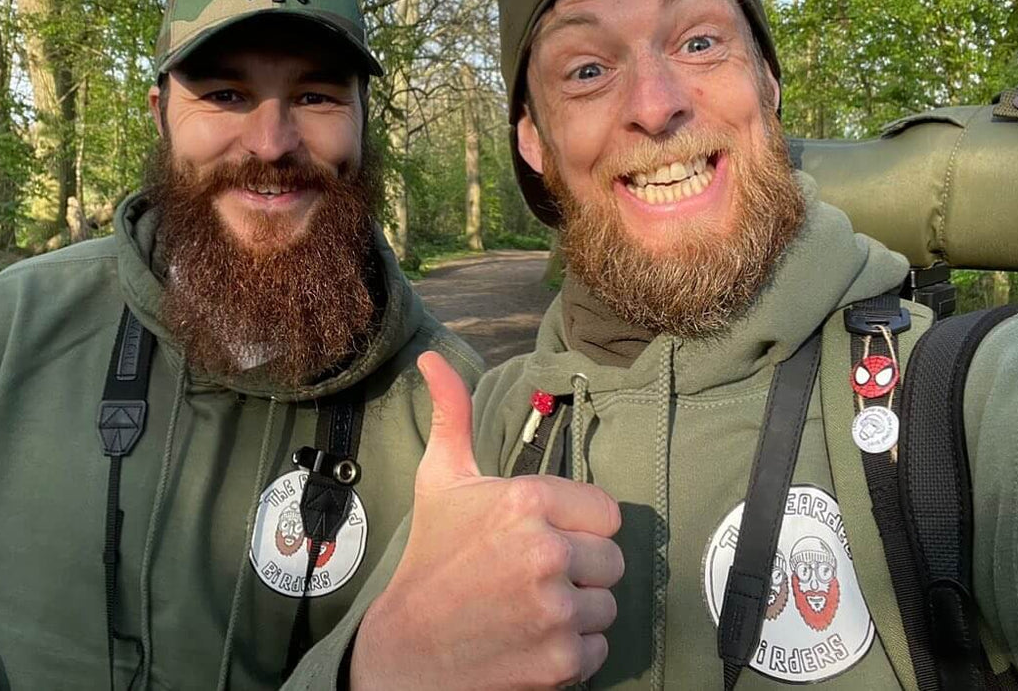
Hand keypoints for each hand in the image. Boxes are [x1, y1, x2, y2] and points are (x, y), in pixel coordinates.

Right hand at [349, 352, 623, 689]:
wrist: (405, 653)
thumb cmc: (429, 558)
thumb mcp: (440, 480)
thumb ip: (453, 413)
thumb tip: (432, 357)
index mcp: (525, 500)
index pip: (605, 511)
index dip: (579, 525)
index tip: (546, 535)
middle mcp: (546, 550)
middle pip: (612, 559)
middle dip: (581, 568)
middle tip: (535, 574)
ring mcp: (554, 609)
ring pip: (607, 605)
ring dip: (578, 610)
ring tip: (532, 607)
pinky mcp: (560, 661)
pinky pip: (599, 650)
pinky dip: (573, 651)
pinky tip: (533, 639)